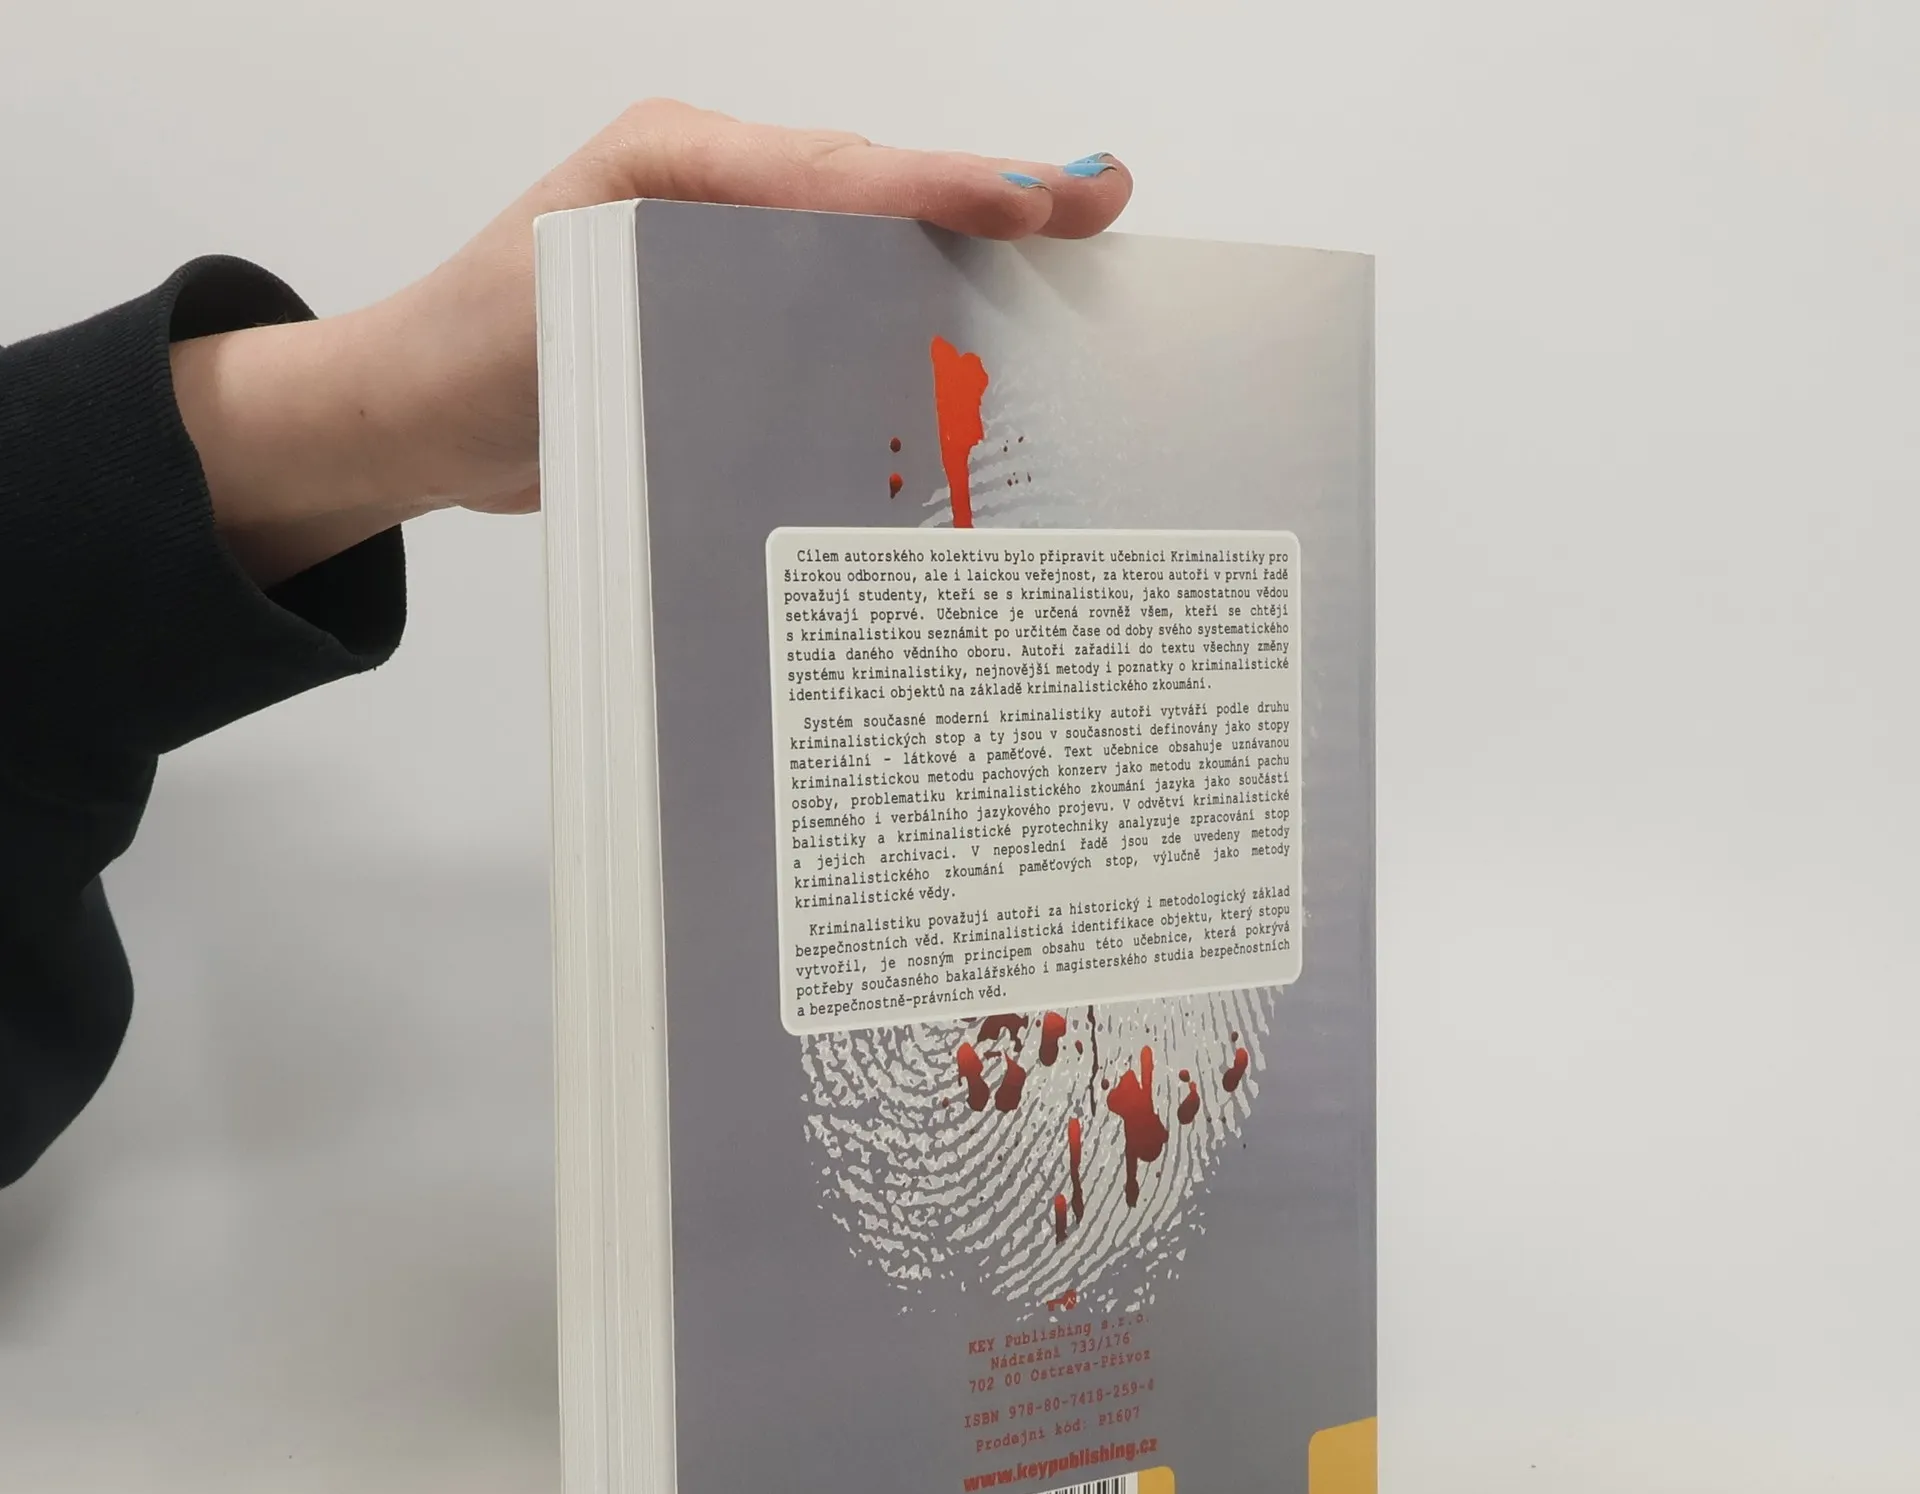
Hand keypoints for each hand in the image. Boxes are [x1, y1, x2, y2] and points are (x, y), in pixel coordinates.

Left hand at [169, 101, 1131, 583]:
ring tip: (1069, 258)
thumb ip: (690, 281)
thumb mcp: (577, 306)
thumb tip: (831, 287)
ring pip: (873, 244)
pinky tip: (976, 344)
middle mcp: (717, 198)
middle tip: (1098, 205)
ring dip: (969, 256)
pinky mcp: (735, 323)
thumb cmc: (474, 354)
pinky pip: (840, 307)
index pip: (834, 169)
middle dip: (991, 196)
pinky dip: (913, 316)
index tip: (1027, 203)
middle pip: (878, 187)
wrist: (422, 419)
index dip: (936, 186)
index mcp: (681, 165)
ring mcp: (730, 258)